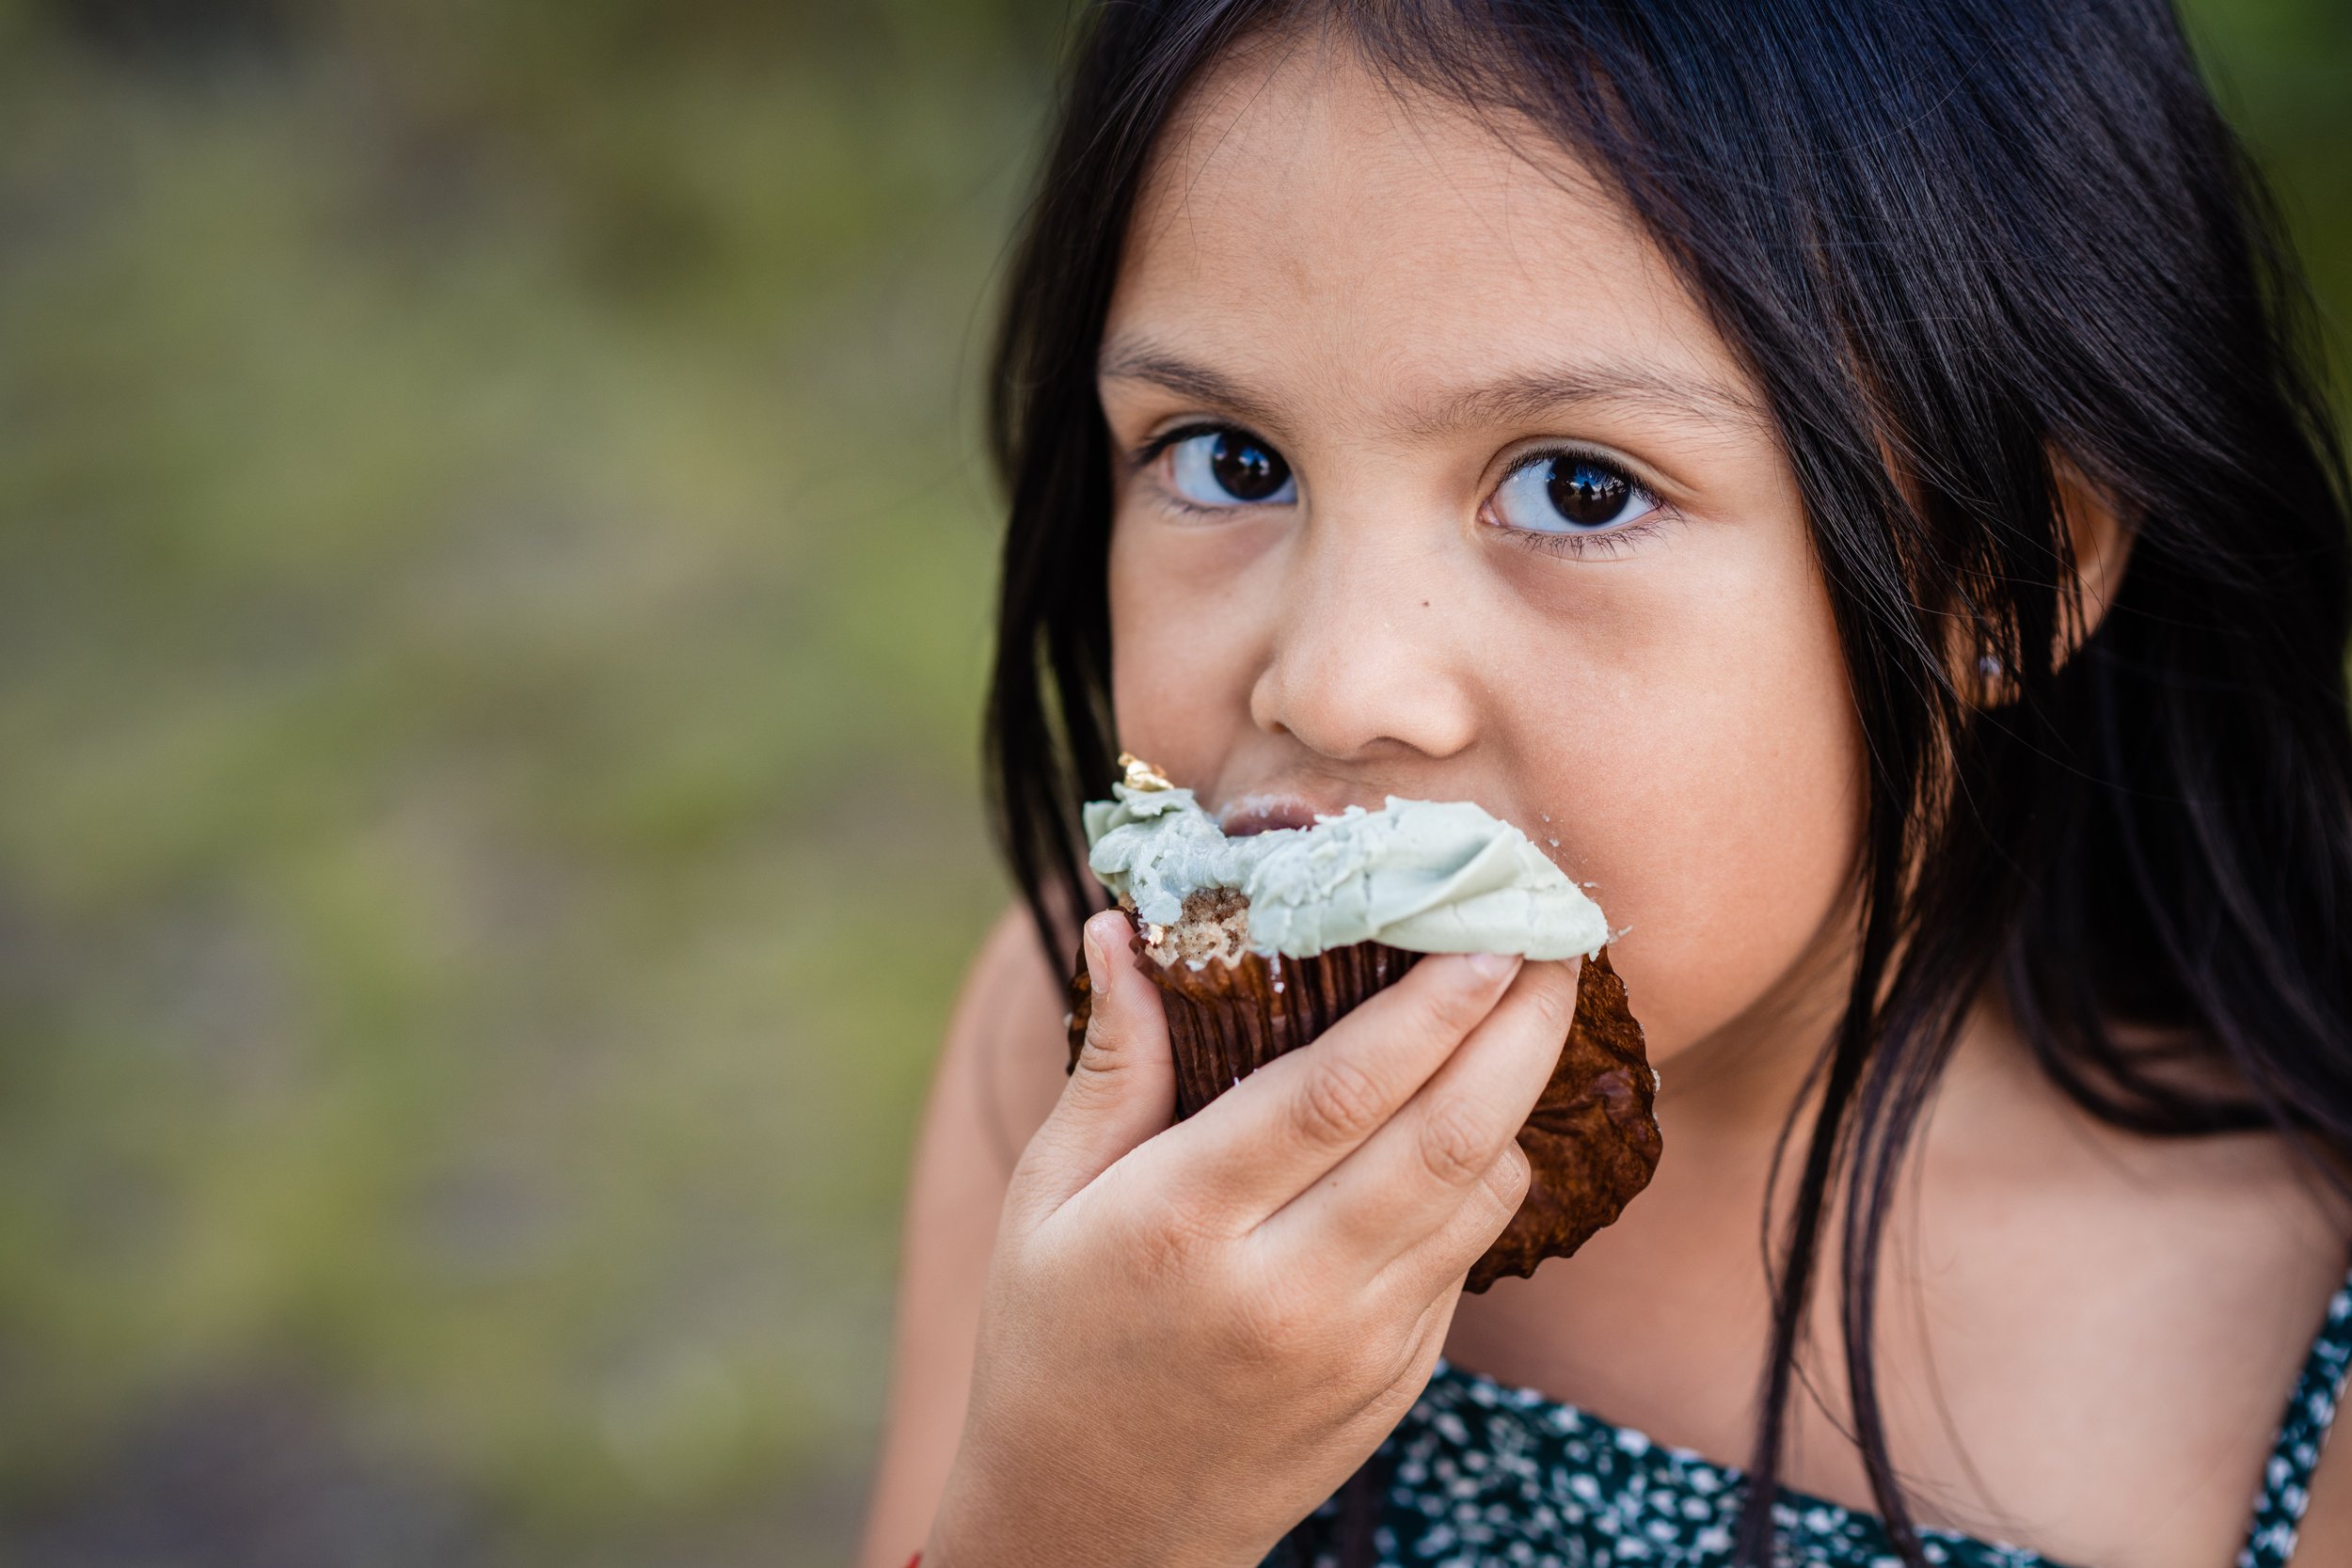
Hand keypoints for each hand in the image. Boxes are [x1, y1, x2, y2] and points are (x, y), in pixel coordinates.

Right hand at [925, 910, 1580, 1567]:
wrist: (1097, 1534)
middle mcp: (1285, 1290)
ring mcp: (1354, 1347)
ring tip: (1541, 1009)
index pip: (1336, 1094)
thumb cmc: (1052, 1346)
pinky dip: (1491, 1174)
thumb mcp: (1045, 1201)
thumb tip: (1121, 928)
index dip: (1427, 1009)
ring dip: (1524, 1094)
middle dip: (1517, 1029)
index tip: (1484, 935)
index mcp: (1184, 1227)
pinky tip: (1490, 1112)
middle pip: (1440, 1135)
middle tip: (1556, 941)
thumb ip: (1110, 1066)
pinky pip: (1466, 1257)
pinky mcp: (1394, 1384)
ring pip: (1477, 1197)